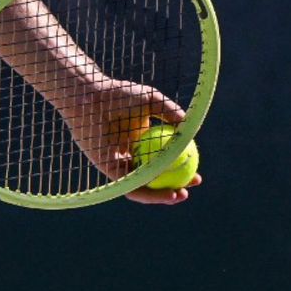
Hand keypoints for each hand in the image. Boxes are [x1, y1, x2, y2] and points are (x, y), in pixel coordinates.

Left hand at [59, 76, 197, 205]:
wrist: (93, 96)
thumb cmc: (120, 94)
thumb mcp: (153, 101)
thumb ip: (172, 113)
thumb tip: (190, 130)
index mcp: (141, 142)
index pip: (164, 164)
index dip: (182, 172)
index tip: (198, 175)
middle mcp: (130, 155)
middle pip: (155, 179)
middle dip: (174, 189)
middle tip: (189, 189)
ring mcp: (119, 163)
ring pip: (142, 186)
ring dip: (161, 196)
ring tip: (180, 195)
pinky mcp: (107, 169)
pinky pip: (129, 184)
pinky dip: (147, 190)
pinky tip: (162, 191)